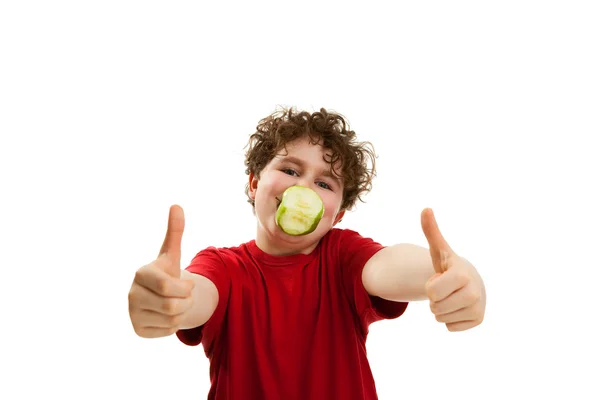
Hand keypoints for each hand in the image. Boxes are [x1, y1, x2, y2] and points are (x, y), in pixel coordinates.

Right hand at [128, 205, 194, 337]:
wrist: (159, 294)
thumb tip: (176, 205)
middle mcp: (132, 294)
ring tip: (174, 303)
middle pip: (172, 306)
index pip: (168, 287)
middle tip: (182, 295)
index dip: (185, 287)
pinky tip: (166, 315)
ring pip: (172, 320)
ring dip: (182, 313)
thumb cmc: (166, 271)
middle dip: (186, 301)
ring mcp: (132, 314)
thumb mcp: (172, 253)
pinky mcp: (137, 330)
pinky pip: (167, 331)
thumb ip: (175, 231)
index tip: (186, 284)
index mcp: (141, 274)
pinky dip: (174, 325)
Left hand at [421, 208, 485, 331]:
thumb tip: (425, 208)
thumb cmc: (449, 265)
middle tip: (445, 289)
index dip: (430, 286)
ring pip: (441, 319)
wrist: (469, 280)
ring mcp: (478, 308)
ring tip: (451, 296)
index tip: (441, 277)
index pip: (431, 293)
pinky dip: (450, 320)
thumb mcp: (439, 249)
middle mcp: (474, 292)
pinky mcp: (479, 320)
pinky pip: (450, 328)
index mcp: (462, 274)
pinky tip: (458, 307)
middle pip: (435, 308)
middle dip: (434, 300)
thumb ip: (431, 231)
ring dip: (441, 310)